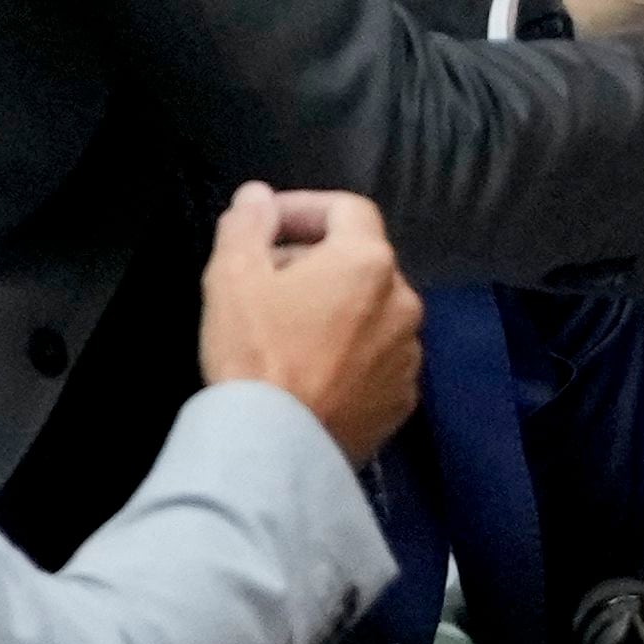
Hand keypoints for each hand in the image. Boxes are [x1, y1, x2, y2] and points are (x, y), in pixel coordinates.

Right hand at [195, 181, 425, 462]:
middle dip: (315, 260)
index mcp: (368, 261)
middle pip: (361, 261)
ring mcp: (409, 354)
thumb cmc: (254, 352)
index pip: (347, 209)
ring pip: (372, 312)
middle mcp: (404, 301)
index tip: (265, 226)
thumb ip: (247, 224)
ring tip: (287, 330)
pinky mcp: (404, 399)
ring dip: (337, 308)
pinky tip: (313, 371)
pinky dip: (351, 353)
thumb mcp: (233, 277)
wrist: (277, 449)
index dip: (304, 208)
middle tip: (266, 280)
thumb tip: (257, 195)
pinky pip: (378, 359)